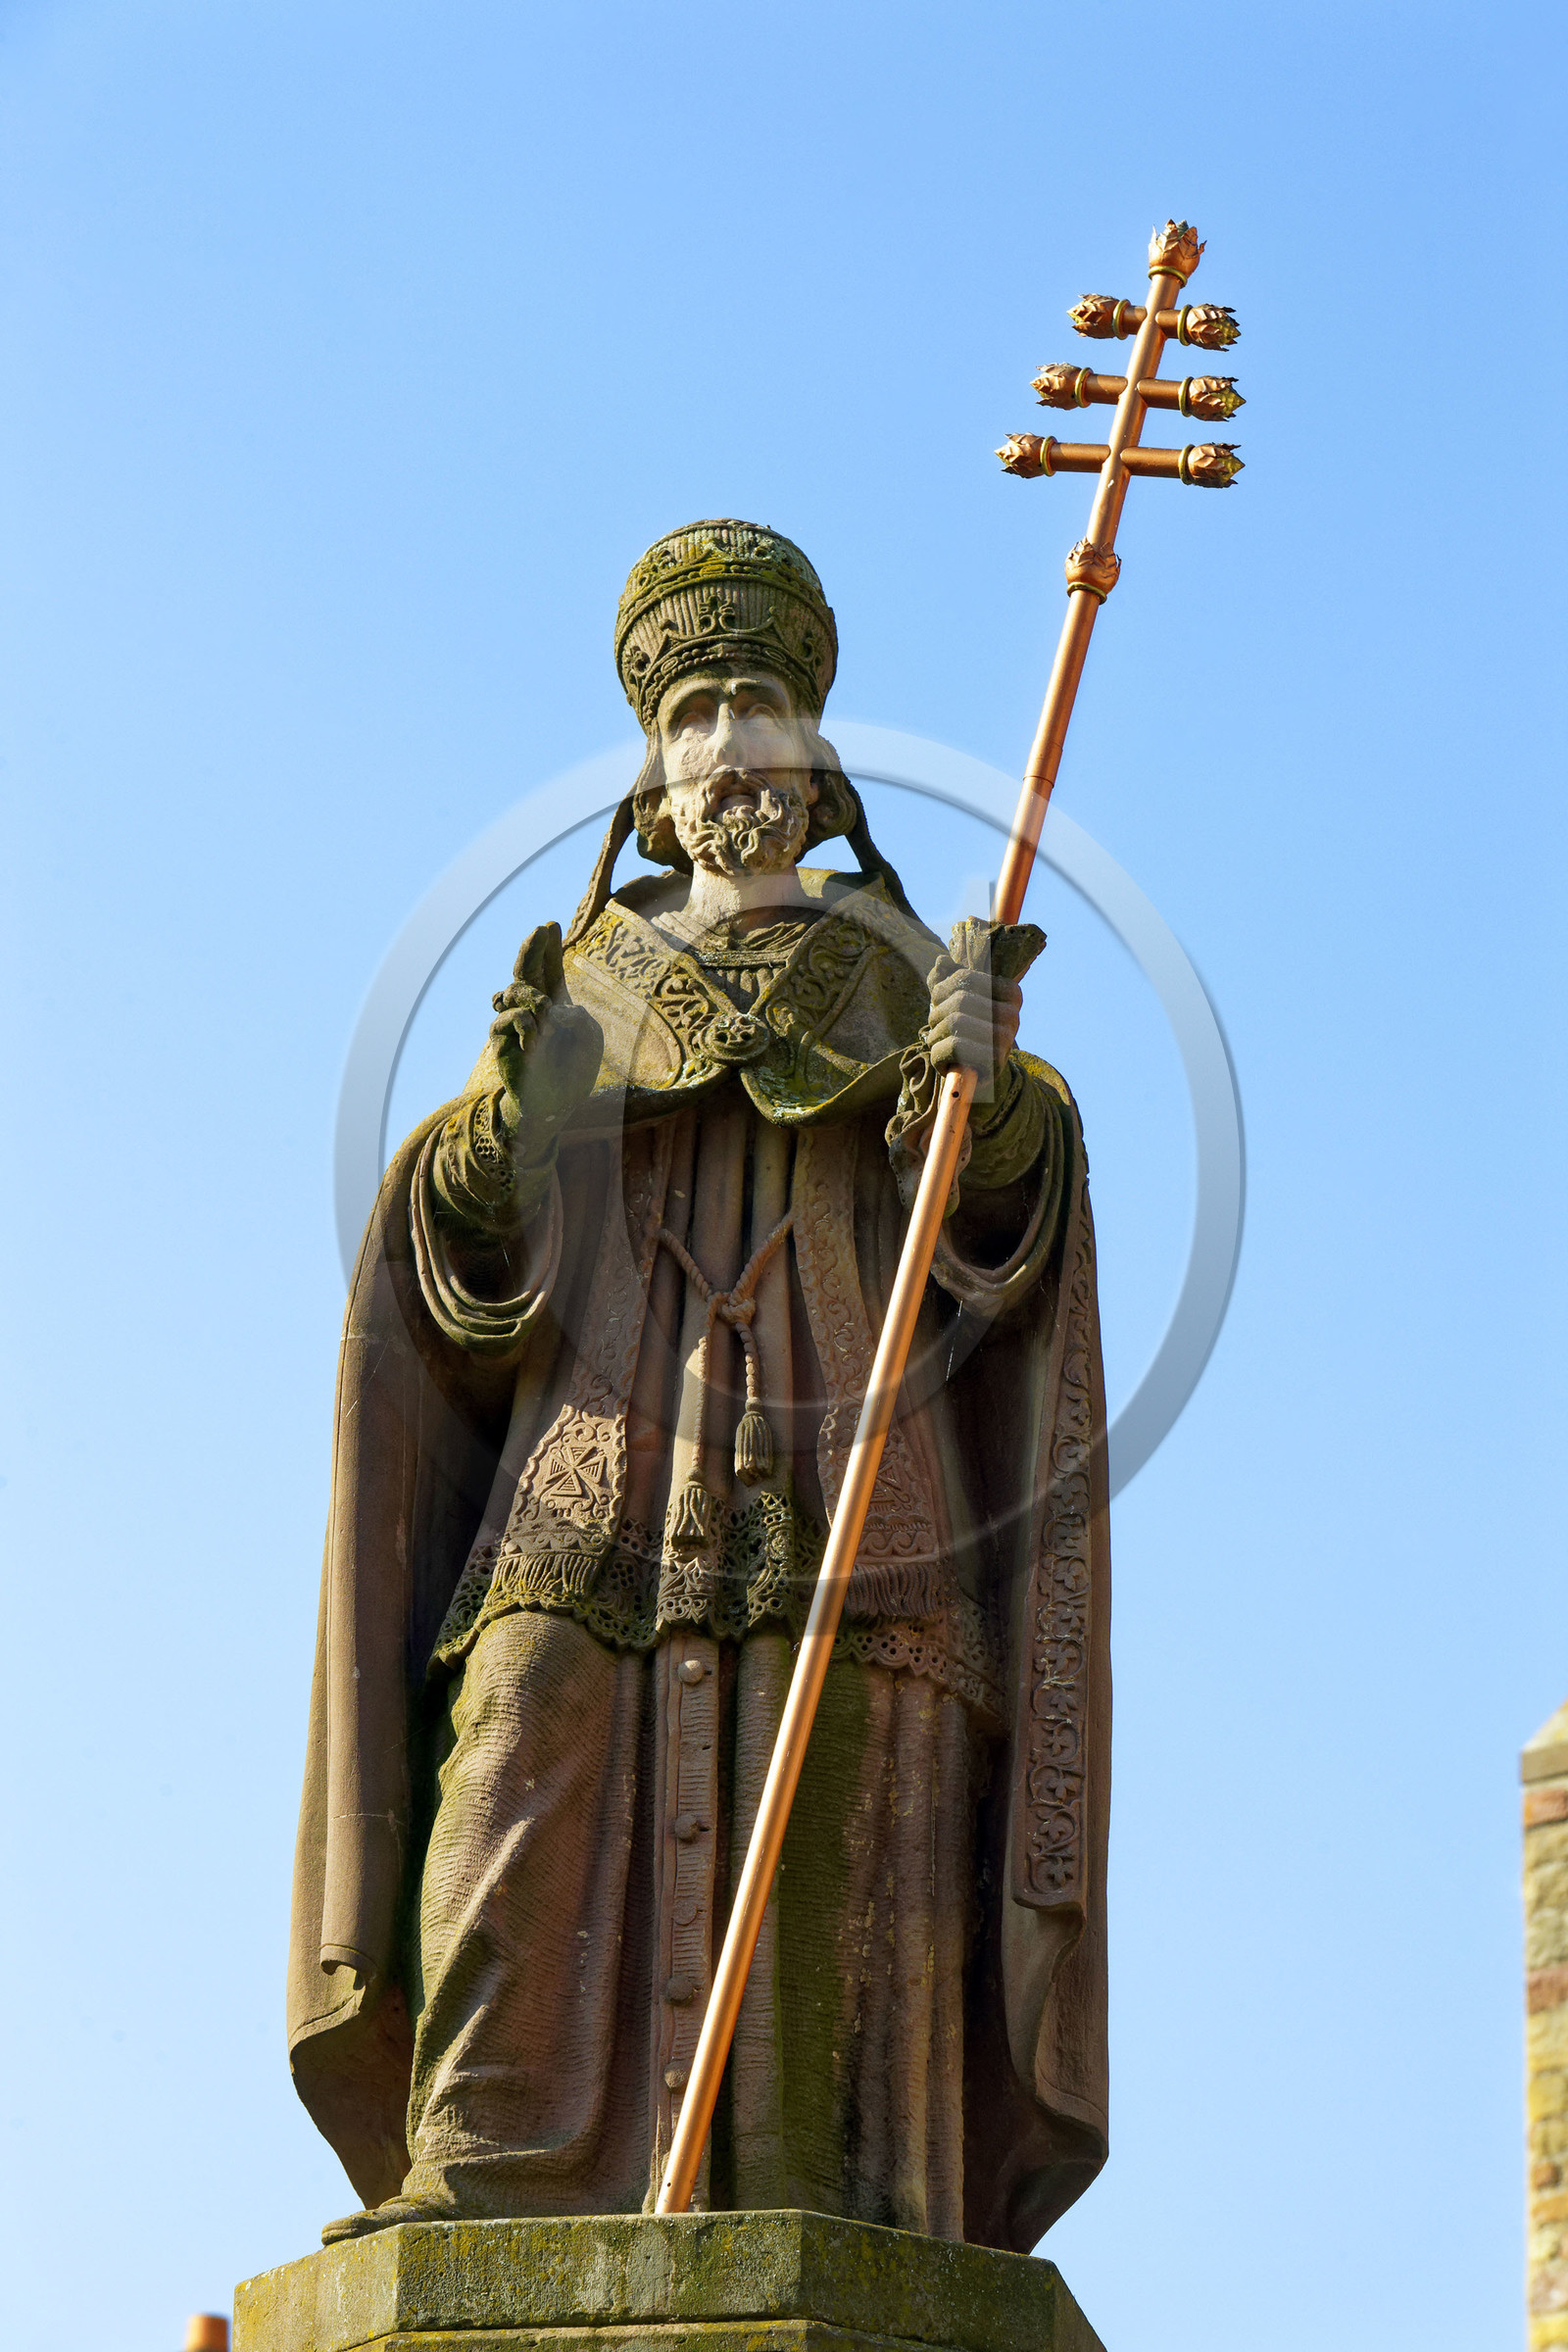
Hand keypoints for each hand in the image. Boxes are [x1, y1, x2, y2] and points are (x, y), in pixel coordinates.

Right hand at [489, 924, 602, 1143]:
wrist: (556, 1104)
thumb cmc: (575, 1070)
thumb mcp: (591, 1038)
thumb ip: (579, 1017)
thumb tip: (550, 1008)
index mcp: (557, 1004)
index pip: (550, 970)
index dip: (549, 949)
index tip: (550, 925)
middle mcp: (534, 1009)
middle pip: (526, 971)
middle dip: (532, 949)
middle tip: (539, 930)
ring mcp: (516, 1023)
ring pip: (512, 991)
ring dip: (531, 995)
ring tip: (547, 1012)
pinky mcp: (502, 1042)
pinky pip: (505, 1020)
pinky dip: (523, 1022)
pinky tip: (535, 1037)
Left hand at [924, 919, 1044, 1096]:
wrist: (979, 1076)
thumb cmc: (966, 1033)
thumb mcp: (956, 1004)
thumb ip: (947, 980)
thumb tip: (940, 962)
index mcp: (1010, 993)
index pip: (965, 977)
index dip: (941, 989)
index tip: (939, 1002)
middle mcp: (1013, 1014)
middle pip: (961, 999)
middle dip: (937, 1013)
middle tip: (934, 1026)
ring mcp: (1006, 1039)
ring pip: (956, 1022)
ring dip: (936, 1035)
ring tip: (938, 1043)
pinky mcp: (994, 1062)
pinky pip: (955, 1047)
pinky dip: (938, 1054)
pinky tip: (943, 1060)